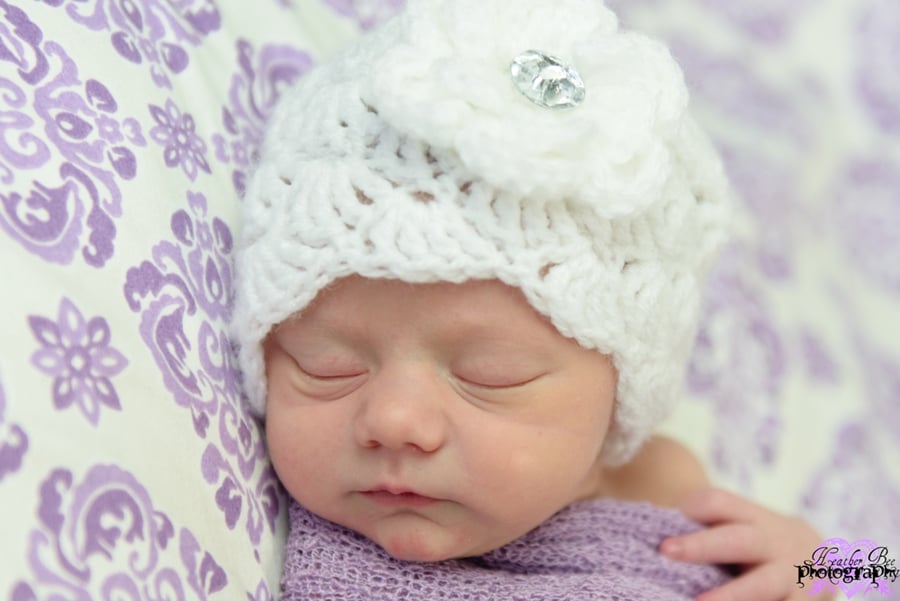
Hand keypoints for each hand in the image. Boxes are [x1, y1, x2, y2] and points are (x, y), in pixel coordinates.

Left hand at [660, 487, 834, 600]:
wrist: (828, 559)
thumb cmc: (758, 545)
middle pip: (739, 539)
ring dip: (732, 596)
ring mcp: (796, 577)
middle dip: (702, 546)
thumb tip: (644, 535)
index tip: (661, 528)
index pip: (719, 502)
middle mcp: (777, 542)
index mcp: (753, 518)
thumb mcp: (741, 526)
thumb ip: (704, 528)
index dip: (690, 510)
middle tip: (666, 551)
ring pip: (764, 584)